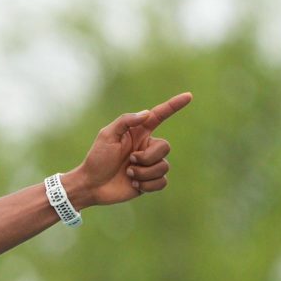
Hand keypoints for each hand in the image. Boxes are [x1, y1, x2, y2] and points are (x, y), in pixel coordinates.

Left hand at [69, 92, 190, 208]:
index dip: (174, 106)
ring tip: (128, 174)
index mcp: (138, 133)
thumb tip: (146, 113)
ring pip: (164, 166)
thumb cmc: (97, 158)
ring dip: (144, 173)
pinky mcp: (149, 182)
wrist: (91, 185)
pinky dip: (147, 184)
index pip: (159, 116)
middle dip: (147, 157)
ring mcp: (149, 165)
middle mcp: (146, 147)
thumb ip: (125, 121)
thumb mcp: (107, 135)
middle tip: (130, 161)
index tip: (188, 96)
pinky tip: (133, 184)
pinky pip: (162, 182)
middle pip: (165, 147)